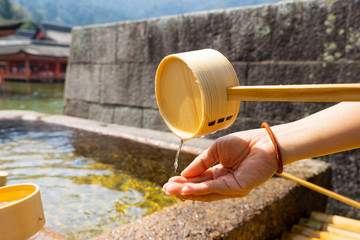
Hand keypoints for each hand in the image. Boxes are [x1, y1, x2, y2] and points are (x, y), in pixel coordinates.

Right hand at [162, 129, 277, 200]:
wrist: (264, 141)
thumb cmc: (243, 142)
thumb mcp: (216, 150)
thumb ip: (201, 163)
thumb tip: (184, 174)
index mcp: (220, 173)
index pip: (199, 180)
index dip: (184, 181)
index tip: (169, 182)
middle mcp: (225, 183)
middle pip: (200, 189)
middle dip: (182, 189)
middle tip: (166, 189)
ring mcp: (231, 188)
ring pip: (205, 192)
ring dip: (187, 192)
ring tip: (172, 190)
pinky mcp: (237, 188)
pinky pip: (215, 189)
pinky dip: (199, 189)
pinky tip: (187, 188)